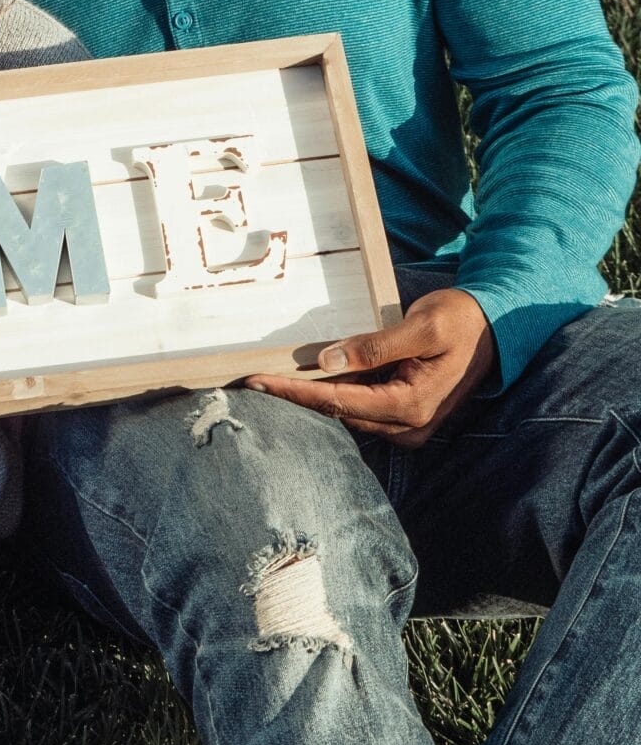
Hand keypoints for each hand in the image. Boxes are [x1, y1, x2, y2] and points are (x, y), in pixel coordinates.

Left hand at [244, 287, 497, 447]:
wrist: (494, 327)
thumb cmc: (460, 320)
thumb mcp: (421, 327)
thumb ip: (375, 346)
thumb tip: (327, 360)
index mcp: (411, 405)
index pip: (339, 401)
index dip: (295, 392)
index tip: (257, 382)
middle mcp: (407, 425)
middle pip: (338, 412)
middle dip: (295, 396)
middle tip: (251, 380)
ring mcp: (406, 423)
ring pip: (346, 411)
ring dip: (311, 395)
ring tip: (270, 378)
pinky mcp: (403, 414)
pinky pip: (359, 405)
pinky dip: (333, 392)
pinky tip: (307, 378)